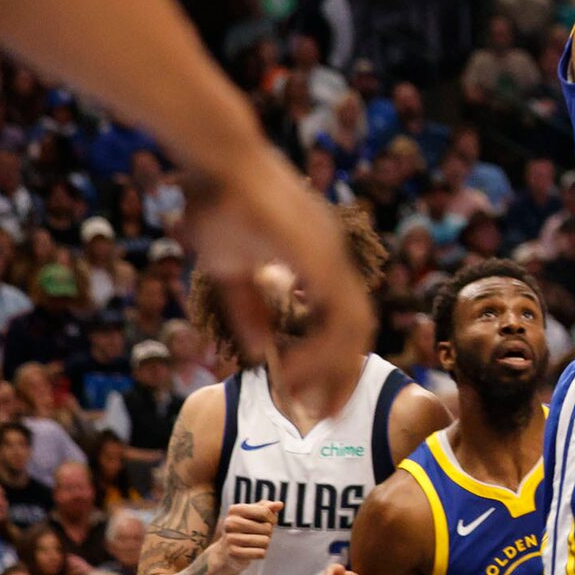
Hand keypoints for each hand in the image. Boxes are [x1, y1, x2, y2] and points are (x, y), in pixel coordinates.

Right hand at [178, 146, 372, 414]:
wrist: (216, 156)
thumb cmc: (218, 203)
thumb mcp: (230, 267)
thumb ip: (248, 308)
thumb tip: (259, 350)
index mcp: (319, 259)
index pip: (342, 320)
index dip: (331, 361)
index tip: (308, 397)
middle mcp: (334, 257)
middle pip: (358, 330)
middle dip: (341, 377)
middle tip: (319, 417)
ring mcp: (331, 255)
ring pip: (354, 328)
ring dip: (329, 370)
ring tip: (297, 399)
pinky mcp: (319, 256)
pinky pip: (337, 314)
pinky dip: (320, 348)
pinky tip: (289, 370)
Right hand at [204, 499, 282, 574]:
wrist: (226, 551)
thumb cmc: (246, 528)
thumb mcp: (256, 514)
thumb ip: (268, 507)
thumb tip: (280, 504)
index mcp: (235, 509)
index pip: (265, 511)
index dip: (272, 518)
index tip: (268, 521)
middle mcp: (230, 523)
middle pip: (267, 528)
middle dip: (268, 532)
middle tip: (258, 534)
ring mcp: (230, 538)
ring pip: (265, 541)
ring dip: (265, 544)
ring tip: (254, 543)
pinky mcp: (233, 553)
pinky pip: (260, 553)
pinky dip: (261, 553)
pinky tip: (252, 551)